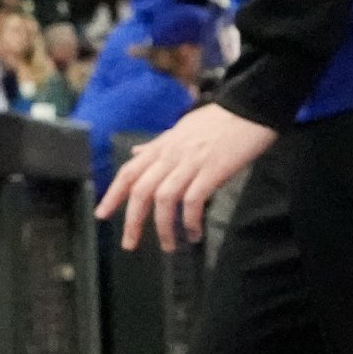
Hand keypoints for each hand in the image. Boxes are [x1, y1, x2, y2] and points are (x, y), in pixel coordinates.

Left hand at [97, 101, 278, 251]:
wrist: (250, 108)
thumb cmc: (219, 120)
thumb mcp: (181, 128)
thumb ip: (158, 144)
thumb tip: (137, 153)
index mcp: (162, 145)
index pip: (129, 172)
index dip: (113, 194)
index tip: (102, 214)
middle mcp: (171, 154)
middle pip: (141, 190)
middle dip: (132, 220)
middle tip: (130, 243)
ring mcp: (191, 162)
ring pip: (164, 199)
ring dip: (163, 227)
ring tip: (168, 245)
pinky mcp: (213, 170)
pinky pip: (193, 200)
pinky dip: (190, 220)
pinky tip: (194, 233)